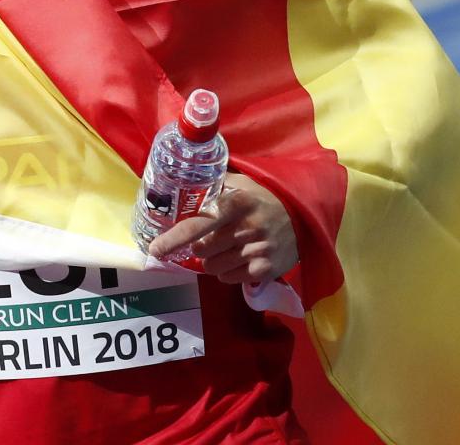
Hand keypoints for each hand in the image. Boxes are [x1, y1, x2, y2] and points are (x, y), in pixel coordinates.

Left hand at [148, 173, 298, 285]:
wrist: (303, 217)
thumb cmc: (262, 199)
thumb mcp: (240, 184)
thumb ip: (212, 184)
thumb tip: (178, 179)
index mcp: (236, 203)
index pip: (198, 224)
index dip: (174, 238)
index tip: (156, 249)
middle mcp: (247, 227)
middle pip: (201, 250)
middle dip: (199, 246)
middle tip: (212, 238)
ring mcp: (257, 250)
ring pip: (212, 267)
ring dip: (213, 260)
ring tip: (228, 247)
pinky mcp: (266, 270)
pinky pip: (229, 279)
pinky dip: (228, 272)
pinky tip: (240, 258)